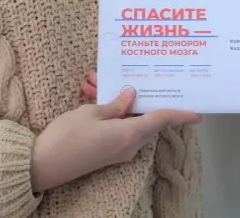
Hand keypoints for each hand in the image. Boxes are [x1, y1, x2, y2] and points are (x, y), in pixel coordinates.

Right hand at [32, 87, 200, 191]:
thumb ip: (116, 104)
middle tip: (124, 73)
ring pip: (126, 119)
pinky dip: (107, 111)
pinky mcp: (105, 150)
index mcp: (129, 135)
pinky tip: (89, 92)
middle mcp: (128, 145)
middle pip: (144, 117)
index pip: (160, 120)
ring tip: (93, 80)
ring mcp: (116, 150)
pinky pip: (115, 126)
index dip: (179, 114)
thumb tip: (133, 96)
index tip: (197, 113)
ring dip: (114, 99)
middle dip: (135, 94)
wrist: (42, 164)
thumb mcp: (92, 113)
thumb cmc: (68, 136)